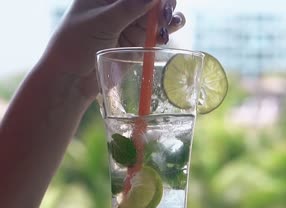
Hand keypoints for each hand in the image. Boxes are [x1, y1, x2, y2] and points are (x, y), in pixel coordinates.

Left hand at [43, 0, 184, 98]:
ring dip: (169, 17)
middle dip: (164, 3)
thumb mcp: (102, 22)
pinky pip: (160, 31)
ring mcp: (132, 22)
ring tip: (170, 24)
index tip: (161, 2)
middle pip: (153, 0)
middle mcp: (122, 5)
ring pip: (160, 14)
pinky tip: (166, 35)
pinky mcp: (139, 40)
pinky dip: (168, 31)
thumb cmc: (76, 44)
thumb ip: (129, 7)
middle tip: (166, 13)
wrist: (71, 77)